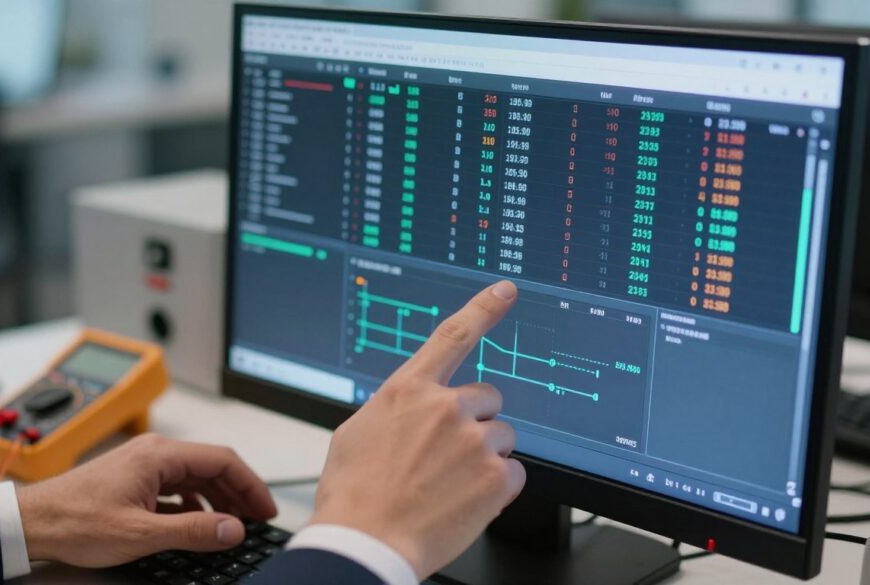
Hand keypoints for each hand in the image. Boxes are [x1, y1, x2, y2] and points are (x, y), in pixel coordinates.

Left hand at [16, 434, 276, 566]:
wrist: (31, 522)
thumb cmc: (74, 521)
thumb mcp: (141, 533)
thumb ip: (193, 530)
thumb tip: (232, 529)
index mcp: (160, 455)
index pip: (223, 460)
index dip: (251, 485)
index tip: (265, 509)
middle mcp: (154, 452)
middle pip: (212, 466)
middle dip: (238, 492)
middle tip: (256, 519)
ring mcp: (143, 465)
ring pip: (195, 477)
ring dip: (218, 499)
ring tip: (232, 524)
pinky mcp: (134, 479)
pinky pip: (177, 486)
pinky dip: (195, 504)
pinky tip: (197, 524)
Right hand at [310, 280, 525, 577]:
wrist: (366, 543)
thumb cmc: (354, 495)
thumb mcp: (358, 434)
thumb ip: (395, 410)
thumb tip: (412, 408)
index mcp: (409, 391)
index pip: (453, 335)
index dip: (484, 308)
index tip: (506, 290)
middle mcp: (445, 407)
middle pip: (488, 399)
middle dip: (476, 422)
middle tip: (450, 456)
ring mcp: (473, 441)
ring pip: (503, 437)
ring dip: (486, 456)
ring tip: (452, 484)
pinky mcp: (494, 478)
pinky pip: (515, 473)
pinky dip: (498, 489)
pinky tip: (466, 502)